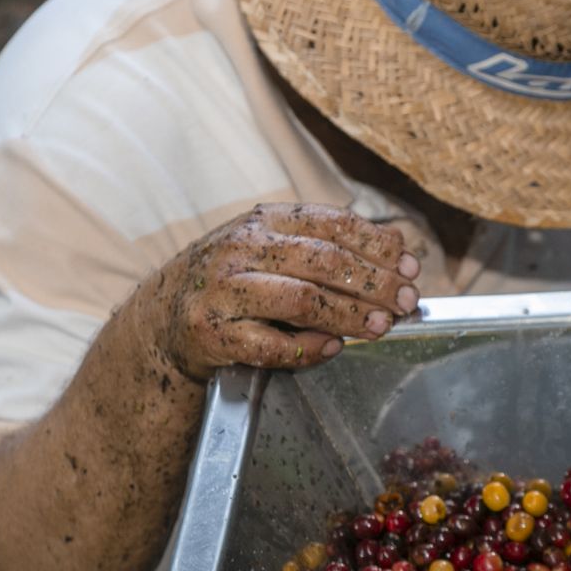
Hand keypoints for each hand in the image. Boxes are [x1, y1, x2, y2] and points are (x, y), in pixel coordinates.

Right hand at [145, 203, 421, 379]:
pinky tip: (332, 348)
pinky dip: (306, 348)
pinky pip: (269, 343)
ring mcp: (222, 291)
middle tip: (404, 302)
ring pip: (301, 298)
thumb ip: (325, 247)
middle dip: (373, 282)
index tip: (409, 266)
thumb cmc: (233, 286)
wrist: (161, 323)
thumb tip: (397, 250)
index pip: (331, 222)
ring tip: (379, 327)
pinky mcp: (210, 333)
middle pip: (323, 261)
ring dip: (348, 315)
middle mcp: (239, 249)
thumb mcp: (272, 252)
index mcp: (262, 222)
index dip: (376, 244)